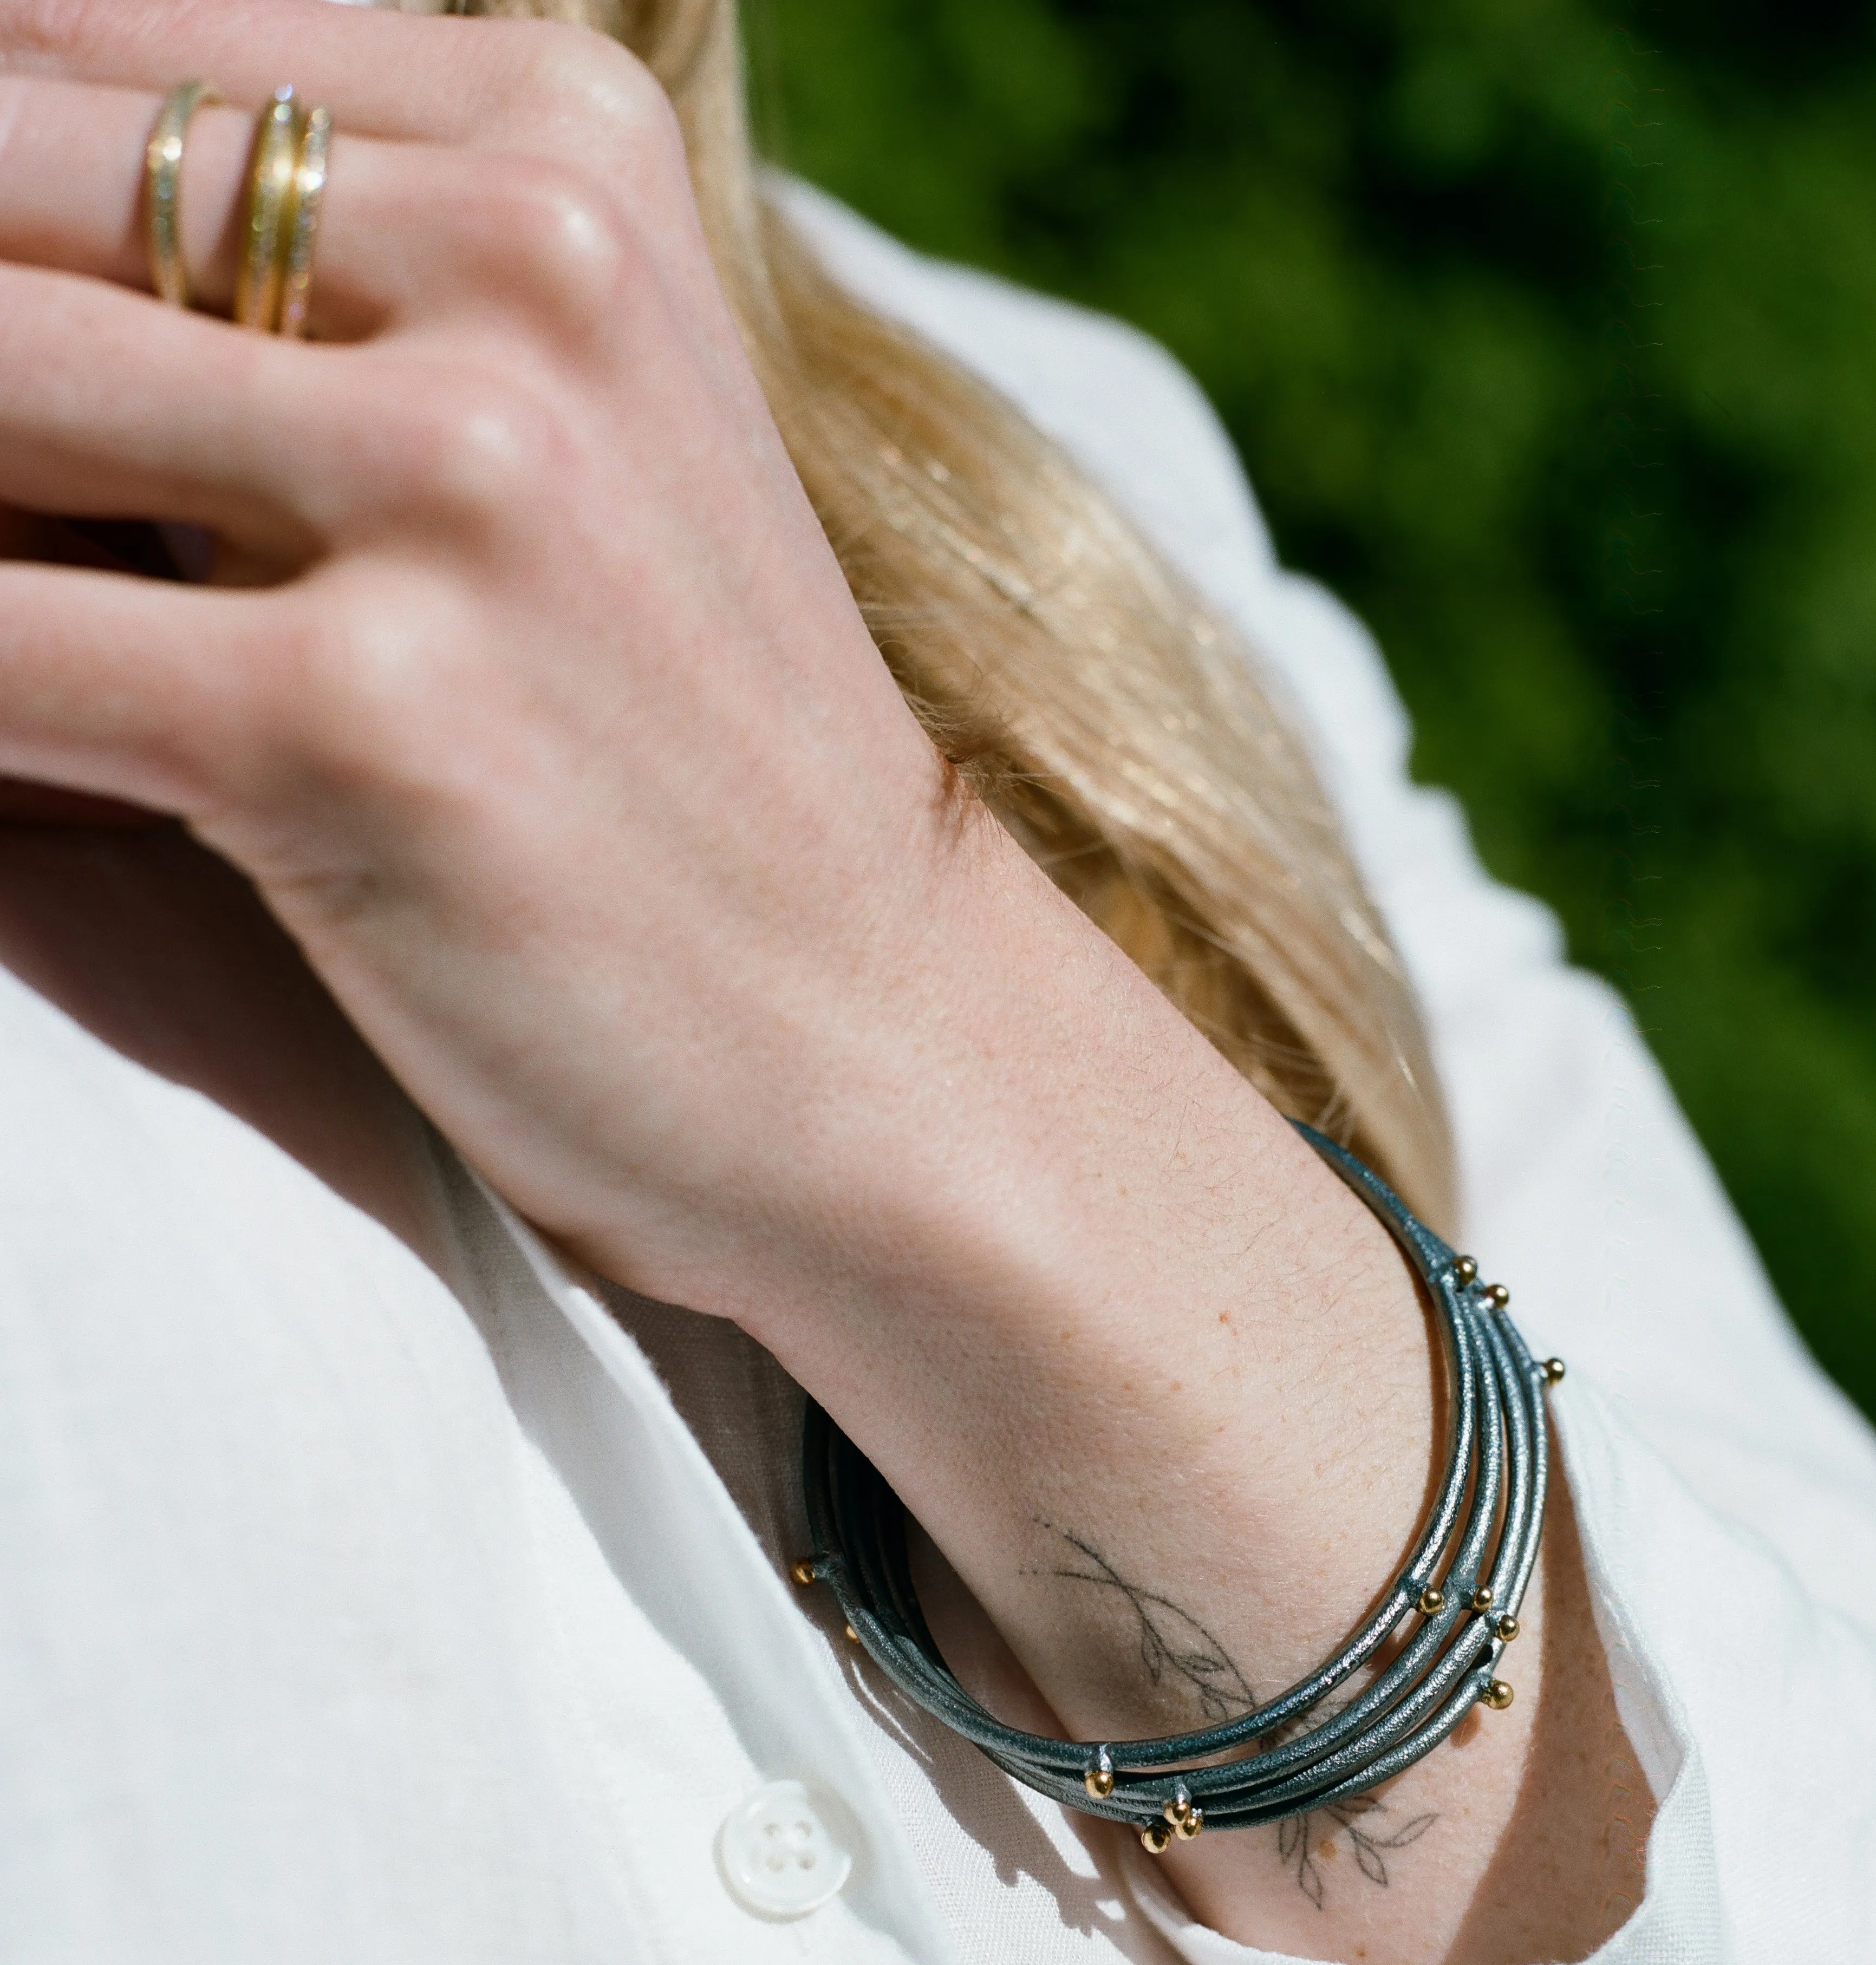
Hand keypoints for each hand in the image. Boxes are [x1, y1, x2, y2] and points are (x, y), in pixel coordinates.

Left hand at [0, 0, 988, 1302]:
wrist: (876, 1042)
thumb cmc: (670, 767)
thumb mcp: (542, 444)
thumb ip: (280, 312)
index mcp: (563, 149)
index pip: (88, 39)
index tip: (20, 393)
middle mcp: (535, 266)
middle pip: (3, 181)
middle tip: (15, 501)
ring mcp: (473, 490)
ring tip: (34, 622)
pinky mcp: (376, 718)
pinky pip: (0, 653)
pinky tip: (14, 760)